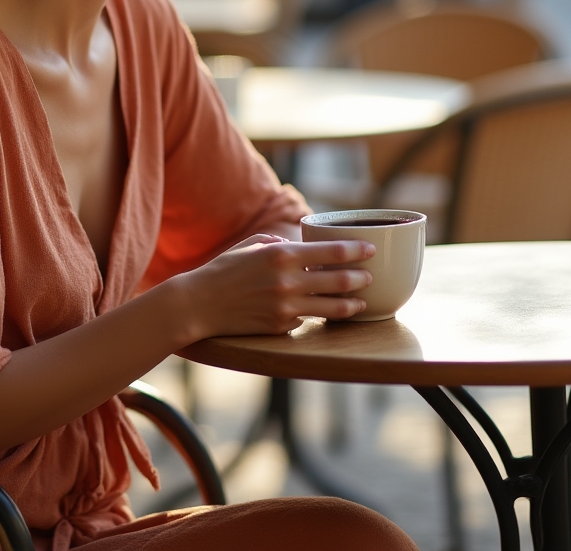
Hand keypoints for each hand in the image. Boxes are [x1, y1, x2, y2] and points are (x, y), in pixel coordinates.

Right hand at [176, 239, 374, 341]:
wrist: (200, 304)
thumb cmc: (224, 270)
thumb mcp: (251, 246)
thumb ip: (277, 243)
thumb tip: (298, 247)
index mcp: (282, 254)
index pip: (332, 252)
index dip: (357, 250)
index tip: (371, 249)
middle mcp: (288, 281)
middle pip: (339, 281)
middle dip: (361, 278)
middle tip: (371, 276)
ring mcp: (286, 307)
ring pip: (333, 308)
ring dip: (352, 304)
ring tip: (361, 302)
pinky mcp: (281, 327)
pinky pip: (307, 320)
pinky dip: (315, 315)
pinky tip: (321, 313)